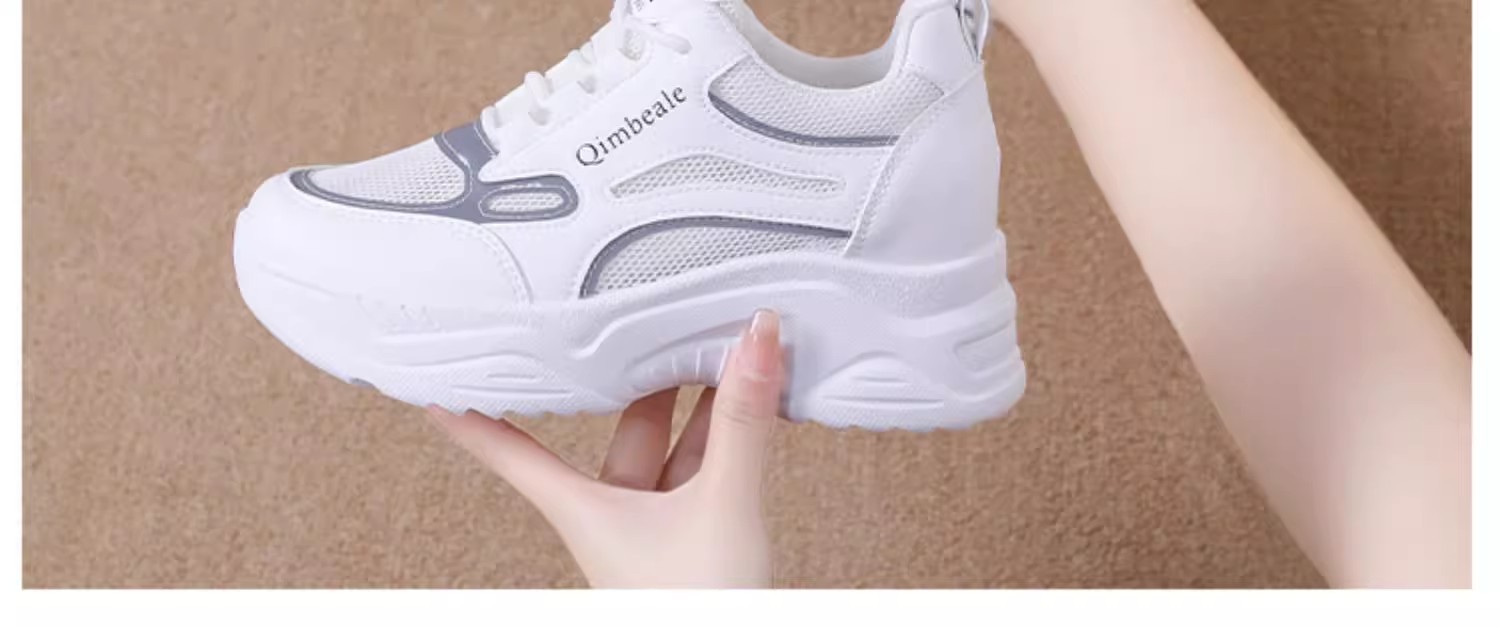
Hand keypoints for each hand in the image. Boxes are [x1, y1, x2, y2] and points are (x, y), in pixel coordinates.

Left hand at [426, 310, 785, 588]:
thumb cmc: (700, 606)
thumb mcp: (721, 501)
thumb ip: (740, 421)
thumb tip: (756, 340)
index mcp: (583, 507)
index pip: (506, 448)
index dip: (469, 411)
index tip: (435, 372)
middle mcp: (609, 512)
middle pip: (616, 426)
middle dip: (639, 374)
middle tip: (644, 310)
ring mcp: (650, 524)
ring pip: (666, 446)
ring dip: (695, 401)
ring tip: (719, 344)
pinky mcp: (689, 535)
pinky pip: (700, 469)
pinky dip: (723, 433)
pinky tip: (750, 403)